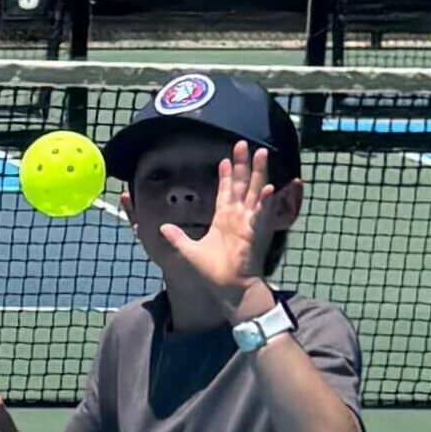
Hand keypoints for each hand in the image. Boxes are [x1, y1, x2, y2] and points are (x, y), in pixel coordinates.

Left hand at [167, 143, 270, 306]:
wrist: (228, 288)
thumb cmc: (213, 272)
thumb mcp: (189, 251)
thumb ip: (177, 237)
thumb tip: (162, 227)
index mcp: (224, 220)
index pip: (225, 192)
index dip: (225, 176)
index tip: (224, 160)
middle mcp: (238, 217)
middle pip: (241, 184)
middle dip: (242, 164)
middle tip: (242, 144)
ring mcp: (249, 222)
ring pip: (254, 191)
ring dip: (258, 173)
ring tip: (261, 153)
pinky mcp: (256, 232)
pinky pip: (261, 213)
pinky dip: (265, 201)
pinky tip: (269, 186)